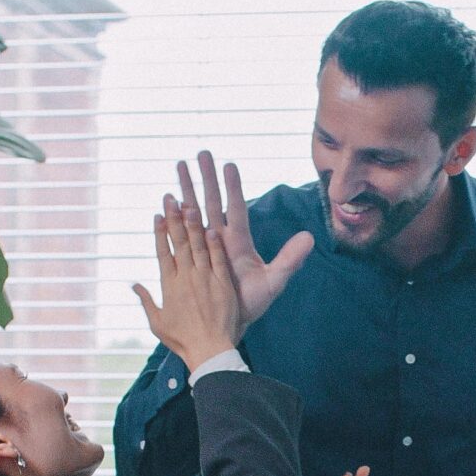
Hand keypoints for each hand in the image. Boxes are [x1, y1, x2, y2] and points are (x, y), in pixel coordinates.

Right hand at [131, 198, 243, 367]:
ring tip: (188, 203)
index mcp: (169, 286)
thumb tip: (133, 285)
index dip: (160, 233)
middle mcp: (186, 278)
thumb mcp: (157, 322)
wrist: (209, 350)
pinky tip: (210, 227)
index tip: (157, 215)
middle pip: (179, 243)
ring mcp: (205, 279)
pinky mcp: (222, 284)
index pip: (163, 252)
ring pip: (198, 246)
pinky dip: (214, 243)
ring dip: (193, 224)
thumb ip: (145, 300)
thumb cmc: (182, 340)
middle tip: (170, 198)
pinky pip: (217, 259)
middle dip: (174, 219)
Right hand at [180, 150, 312, 328]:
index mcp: (239, 242)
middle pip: (213, 202)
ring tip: (179, 166)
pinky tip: (165, 200)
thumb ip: (290, 259)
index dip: (233, 187)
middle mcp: (221, 239)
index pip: (236, 208)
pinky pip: (179, 233)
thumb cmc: (253, 303)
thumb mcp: (274, 281)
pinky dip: (171, 217)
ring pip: (194, 212)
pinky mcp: (191, 256)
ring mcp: (204, 246)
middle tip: (201, 153)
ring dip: (187, 190)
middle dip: (207, 178)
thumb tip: (310, 237)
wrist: (232, 322)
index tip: (229, 164)